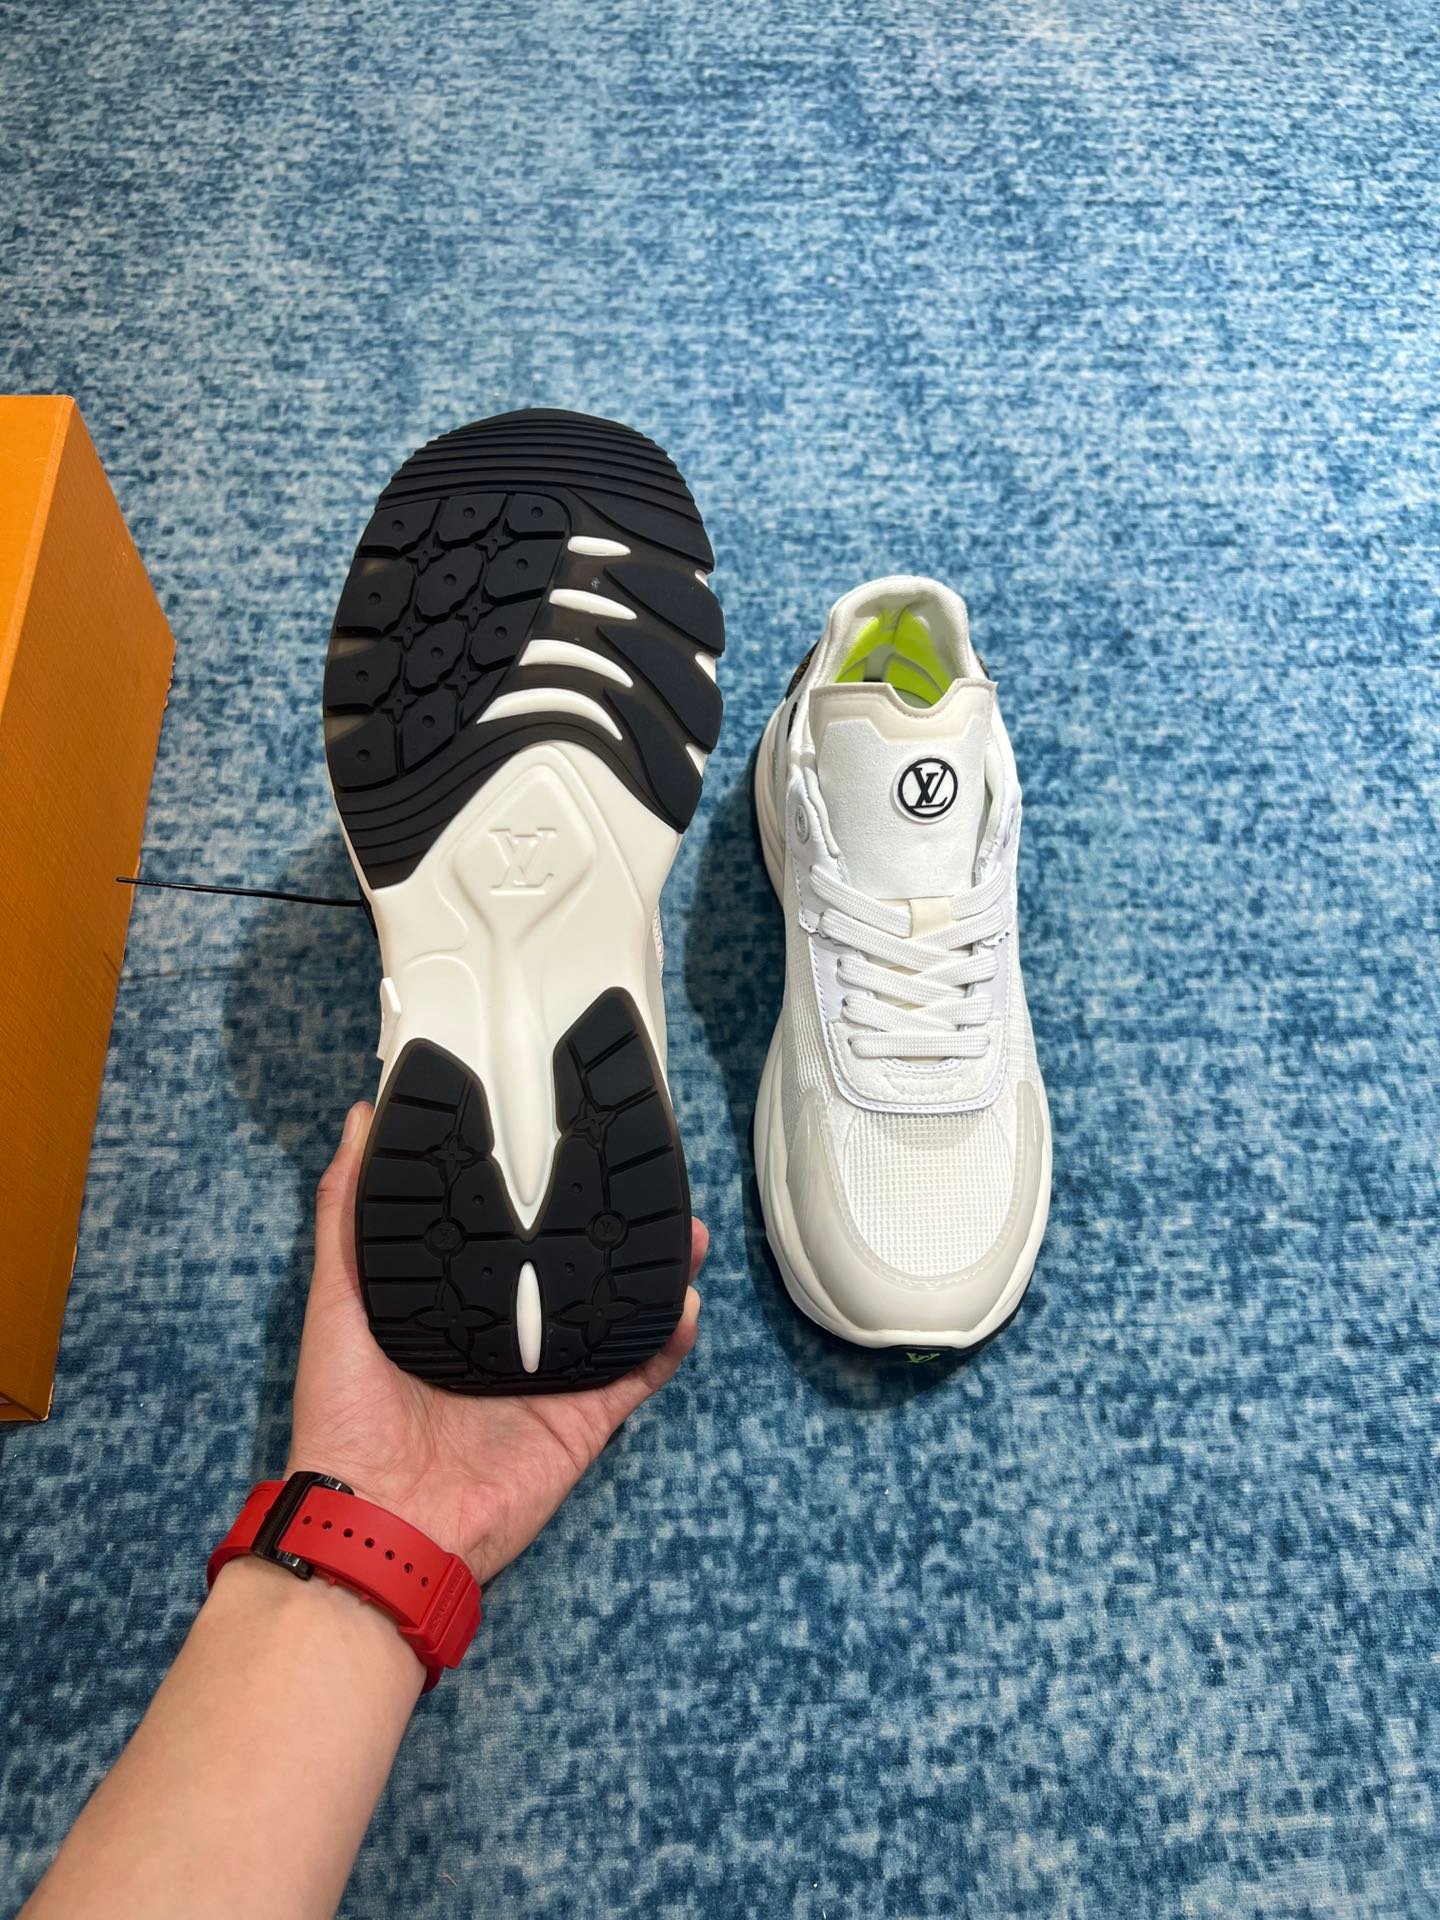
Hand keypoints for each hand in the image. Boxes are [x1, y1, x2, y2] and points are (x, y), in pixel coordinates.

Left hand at [286, 1104, 704, 1584]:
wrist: (381, 1522)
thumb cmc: (345, 1414)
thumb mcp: (335, 1299)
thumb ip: (346, 1214)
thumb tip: (359, 1119)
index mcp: (452, 1306)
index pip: (506, 1235)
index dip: (537, 1190)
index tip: (561, 1137)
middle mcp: (508, 1336)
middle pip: (573, 1269)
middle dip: (611, 1225)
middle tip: (641, 1173)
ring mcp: (550, 1379)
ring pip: (617, 1313)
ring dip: (653, 1271)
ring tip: (683, 1225)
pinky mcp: (583, 1420)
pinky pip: (637, 1373)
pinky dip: (667, 1339)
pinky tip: (684, 1298)